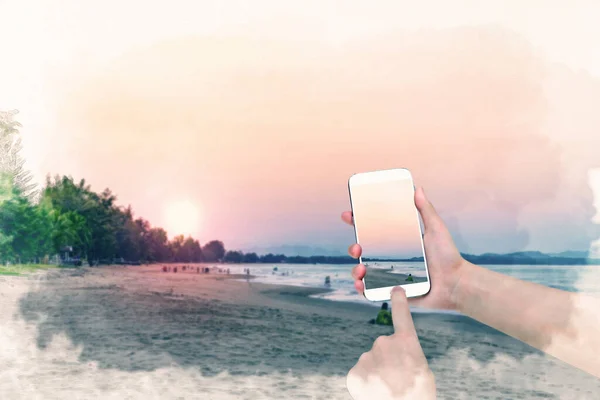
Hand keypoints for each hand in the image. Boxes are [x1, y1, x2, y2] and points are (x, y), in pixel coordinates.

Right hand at [342, 186, 466, 309]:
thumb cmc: (449, 257)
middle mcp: (391, 257)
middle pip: (364, 251)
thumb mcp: (436, 230)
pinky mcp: (392, 291)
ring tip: (361, 268)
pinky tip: (361, 284)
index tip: (349, 215)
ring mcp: (389, 274)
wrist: (456, 285)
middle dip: (353, 247)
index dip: (358, 222)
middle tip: (357, 246)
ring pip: (363, 271)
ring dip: (355, 269)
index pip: (374, 230)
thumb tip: (418, 188)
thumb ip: (426, 210)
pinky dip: (361, 288)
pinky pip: (371, 290)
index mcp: (398, 242)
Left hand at [346, 287, 435, 399]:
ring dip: (377, 374)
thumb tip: (399, 357)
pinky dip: (367, 384)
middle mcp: (384, 343)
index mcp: (406, 342)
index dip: (398, 301)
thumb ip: (408, 355)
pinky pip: (361, 375)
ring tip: (387, 388)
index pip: (402, 315)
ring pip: (371, 362)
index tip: (396, 289)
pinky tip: (376, 392)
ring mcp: (367, 357)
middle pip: (383, 348)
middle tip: (397, 378)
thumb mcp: (422, 370)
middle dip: (387, 361)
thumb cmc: (418, 394)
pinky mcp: (355, 372)